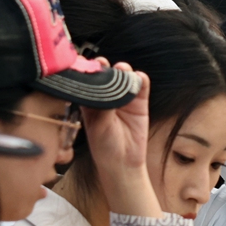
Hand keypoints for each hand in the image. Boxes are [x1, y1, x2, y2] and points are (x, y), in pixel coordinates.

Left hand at [80, 64, 162, 218]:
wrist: (123, 162)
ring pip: (124, 77)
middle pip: (106, 75)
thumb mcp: (98, 125)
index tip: (84, 63)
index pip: (88, 80)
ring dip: (123, 70)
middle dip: (104, 67)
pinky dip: (141, 79)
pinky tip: (139, 78)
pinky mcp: (140, 102)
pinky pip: (141, 86)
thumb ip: (102, 105)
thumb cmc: (104, 145)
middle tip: (102, 64)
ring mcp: (124, 98)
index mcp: (90, 100)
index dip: (87, 70)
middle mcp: (106, 96)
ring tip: (122, 70)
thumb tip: (105, 86)